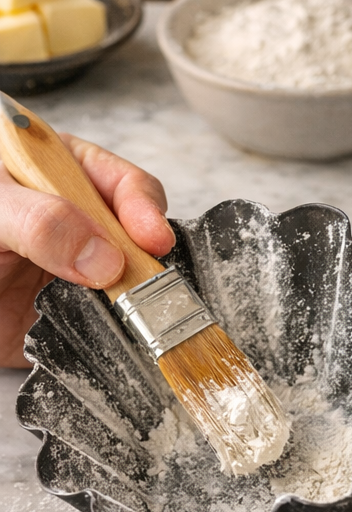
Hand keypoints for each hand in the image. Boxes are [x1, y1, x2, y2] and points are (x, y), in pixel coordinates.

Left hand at [0, 134, 173, 367]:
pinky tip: (117, 337)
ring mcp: (62, 271)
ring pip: (123, 284)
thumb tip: (104, 255)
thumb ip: (39, 220)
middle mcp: (63, 221)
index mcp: (45, 174)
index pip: (115, 181)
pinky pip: (99, 328)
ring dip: (133, 302)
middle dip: (145, 260)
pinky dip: (113, 336)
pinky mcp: (53, 319)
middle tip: (149, 285)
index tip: (152, 238)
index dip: (141, 206)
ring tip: (141, 315)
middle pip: (130, 236)